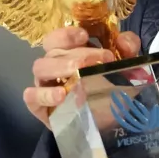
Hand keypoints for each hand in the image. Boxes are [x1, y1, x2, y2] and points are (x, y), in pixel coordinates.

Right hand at [24, 27, 141, 128]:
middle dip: (77, 53)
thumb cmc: (109, 87)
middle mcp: (54, 65)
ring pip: (39, 68)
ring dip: (58, 68)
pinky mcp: (40, 107)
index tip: (85, 36)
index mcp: (69, 52)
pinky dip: (43, 94)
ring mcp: (44, 85)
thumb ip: (127, 49)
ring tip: (76, 74)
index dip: (68, 34)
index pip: (59, 37)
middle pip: (53, 51)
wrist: (108, 122)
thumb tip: (124, 41)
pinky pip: (31, 97)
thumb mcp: (124, 65)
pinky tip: (61, 96)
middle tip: (100, 60)